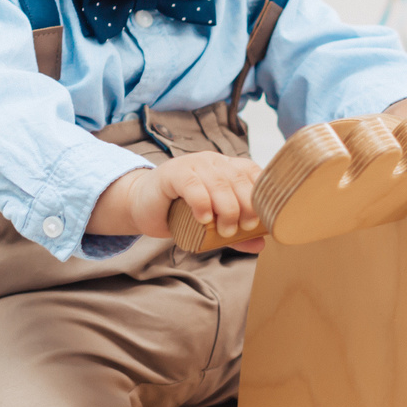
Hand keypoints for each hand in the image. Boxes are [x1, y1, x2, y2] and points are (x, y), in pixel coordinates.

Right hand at [89, 152, 263, 245]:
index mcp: (227, 168)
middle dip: (247, 206)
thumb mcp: (212, 226)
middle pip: (239, 179)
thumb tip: (260, 244)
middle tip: (245, 228)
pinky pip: (192, 184)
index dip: (261, 195)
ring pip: (219, 182)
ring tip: (225, 231)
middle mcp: (213, 162)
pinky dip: (201, 203)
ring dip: (227, 208)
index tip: (263, 219)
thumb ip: (236, 234)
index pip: (253, 173)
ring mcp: (192, 164)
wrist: (143, 208)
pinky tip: (203, 219)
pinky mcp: (172, 172)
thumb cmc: (179, 214)